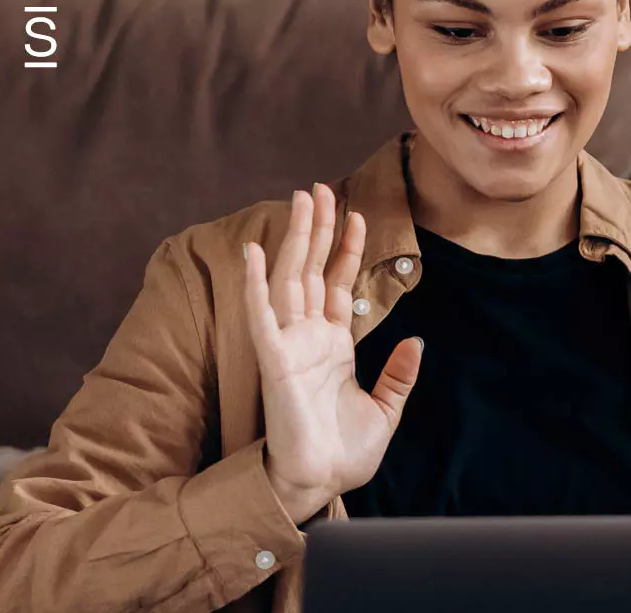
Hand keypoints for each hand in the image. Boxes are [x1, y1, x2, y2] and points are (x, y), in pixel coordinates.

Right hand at [244, 184, 423, 522]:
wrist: (321, 482)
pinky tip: (255, 253)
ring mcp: (289, 345)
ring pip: (291, 280)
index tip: (357, 216)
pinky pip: (261, 316)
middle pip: (313, 271)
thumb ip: (398, 374)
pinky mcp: (273, 360)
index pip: (340, 285)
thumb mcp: (385, 409)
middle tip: (320, 190)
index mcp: (334, 345)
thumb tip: (417, 342)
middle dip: (318, 230)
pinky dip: (255, 285)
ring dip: (295, 240)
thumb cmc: (345, 450)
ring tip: (302, 200)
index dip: (347, 251)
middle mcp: (309, 337)